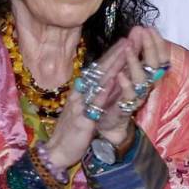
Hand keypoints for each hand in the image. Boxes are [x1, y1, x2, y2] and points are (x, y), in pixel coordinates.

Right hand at [42, 40, 128, 168]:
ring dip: (113, 65)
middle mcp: (81, 93)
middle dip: (116, 53)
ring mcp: (80, 104)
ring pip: (99, 81)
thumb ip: (94, 93)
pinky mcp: (82, 119)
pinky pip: (94, 103)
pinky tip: (113, 82)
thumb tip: (108, 79)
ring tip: (126, 51)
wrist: (57, 150)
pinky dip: (103, 92)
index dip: (112, 54)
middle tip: (130, 38)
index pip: (99, 68)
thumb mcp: (84, 107)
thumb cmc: (73, 129)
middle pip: (100, 70)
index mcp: (82, 90)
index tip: (126, 40)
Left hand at [94, 26, 168, 148]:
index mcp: (146, 75)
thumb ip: (131, 53)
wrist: (107, 123)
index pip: (159, 56)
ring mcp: (136, 97)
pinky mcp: (125, 109)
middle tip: (144, 32)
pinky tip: (120, 75)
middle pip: (155, 65)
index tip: (150, 27)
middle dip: (150, 47)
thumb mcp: (125, 71)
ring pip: (142, 79)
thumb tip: (136, 31)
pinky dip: (126, 85)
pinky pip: (129, 97)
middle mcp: (145, 85)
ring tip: (128, 47)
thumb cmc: (117, 95)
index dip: (156, 42)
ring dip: (135, 62)